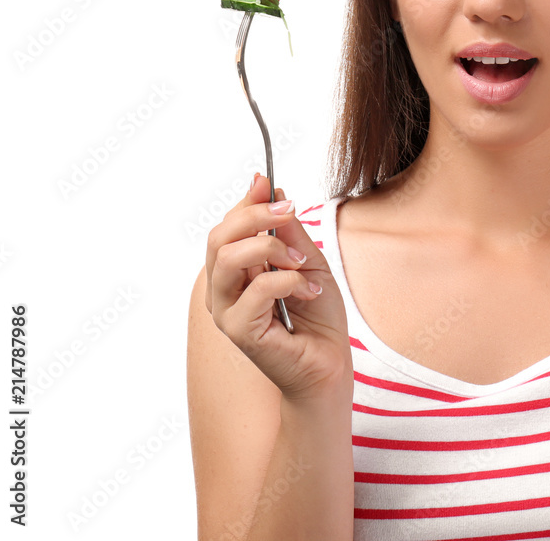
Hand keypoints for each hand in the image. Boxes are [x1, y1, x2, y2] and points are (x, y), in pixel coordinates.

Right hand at [205, 173, 351, 400]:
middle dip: (256, 216)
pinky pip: (258, 288)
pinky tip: (310, 292)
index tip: (270, 186)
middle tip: (291, 212)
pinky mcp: (239, 331)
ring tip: (303, 264)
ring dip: (273, 249)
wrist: (329, 362)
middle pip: (219, 237)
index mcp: (235, 271)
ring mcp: (226, 311)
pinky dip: (290, 281)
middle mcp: (222, 290)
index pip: (226, 227)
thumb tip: (271, 189)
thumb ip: (288, 230)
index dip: (246, 202)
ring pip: (230, 258)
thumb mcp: (308, 261)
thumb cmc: (318, 316)